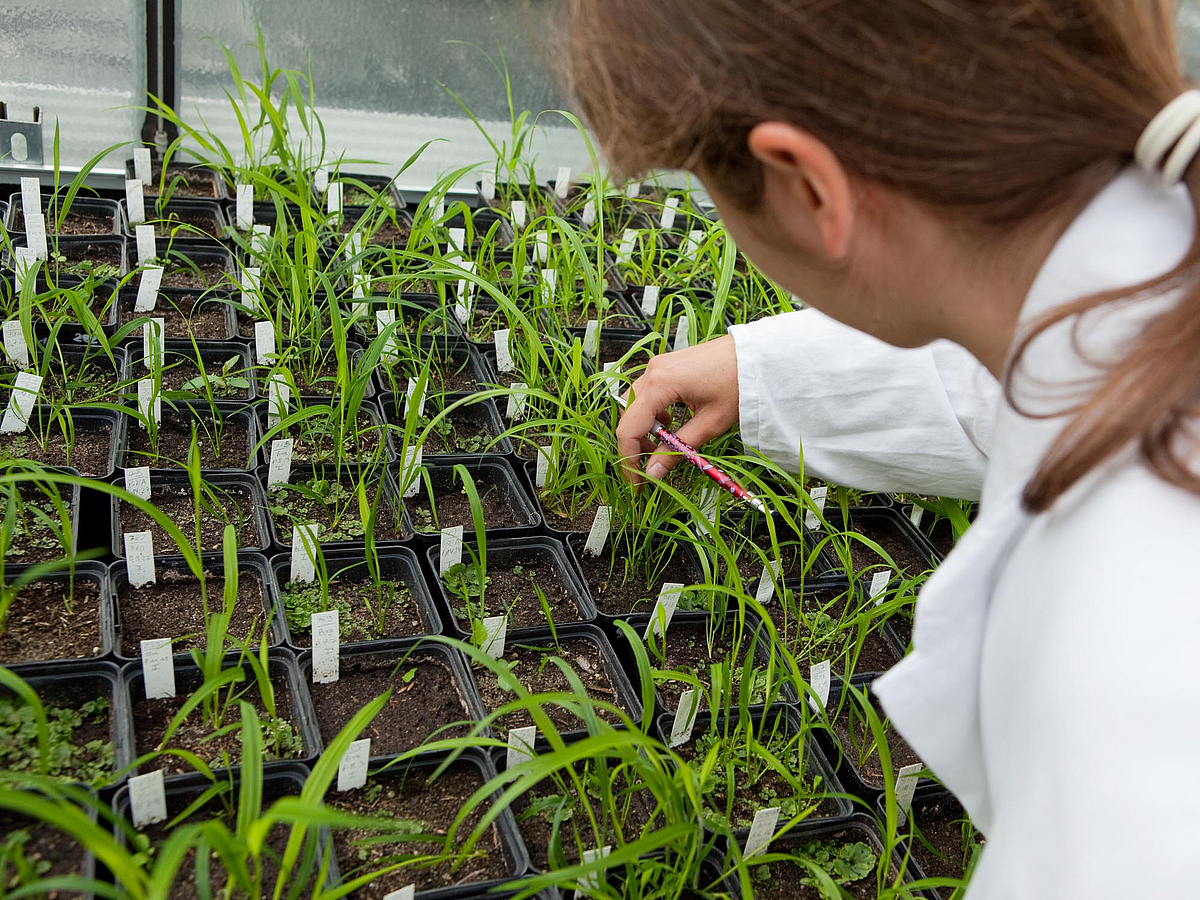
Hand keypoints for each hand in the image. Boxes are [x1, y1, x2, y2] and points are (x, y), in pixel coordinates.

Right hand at [616, 335, 739, 485]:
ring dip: (643, 428)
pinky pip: (647, 393)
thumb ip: (677, 449)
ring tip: (663, 445)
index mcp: (661, 383)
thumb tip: (654, 472)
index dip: (629, 458)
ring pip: (635, 404)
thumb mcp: (710, 423)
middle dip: (635, 444)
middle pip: (628, 415)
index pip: (629, 428)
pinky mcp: (666, 366)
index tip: (636, 480)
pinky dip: (652, 412)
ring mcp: (658, 365)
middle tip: (651, 466)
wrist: (758, 356)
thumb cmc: (740, 383)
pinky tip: (670, 423)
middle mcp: (653, 371)